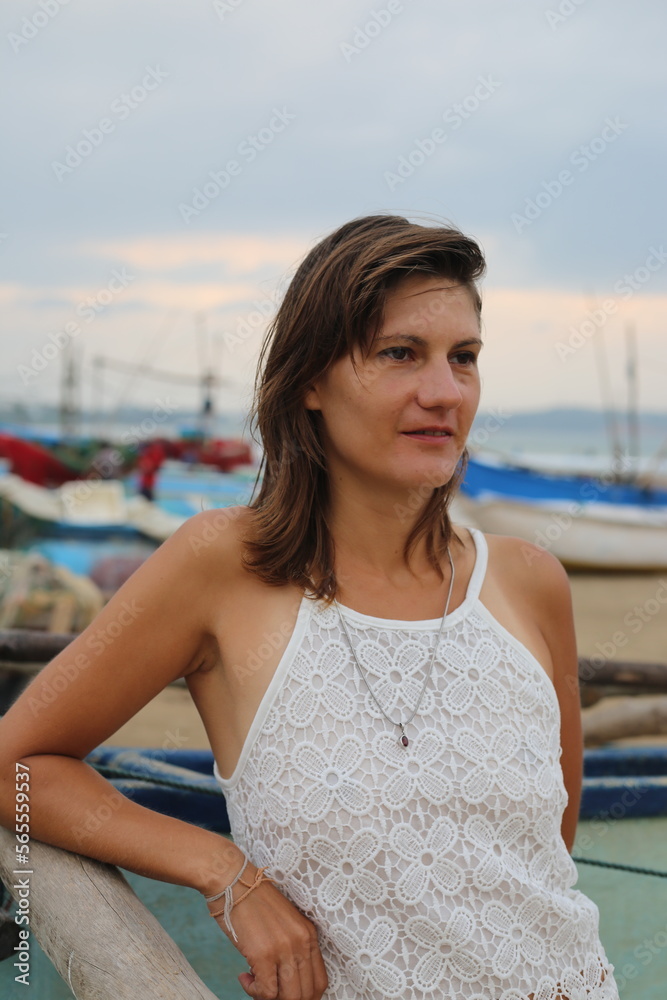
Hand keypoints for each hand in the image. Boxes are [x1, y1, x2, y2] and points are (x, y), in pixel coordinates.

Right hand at [206, 862, 328, 999]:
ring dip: (270, 998)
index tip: (286, 994)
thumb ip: (293, 947)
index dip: (305, 996)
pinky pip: (266, 993)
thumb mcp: (285, 923)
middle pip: (307, 994)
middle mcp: (301, 942)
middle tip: (268, 991)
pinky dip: (253, 992)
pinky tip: (244, 976)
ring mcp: (284, 948)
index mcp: (309, 934)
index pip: (319, 982)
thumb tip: (289, 979)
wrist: (234, 882)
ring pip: (289, 998)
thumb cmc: (254, 902)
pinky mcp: (263, 954)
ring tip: (256, 983)